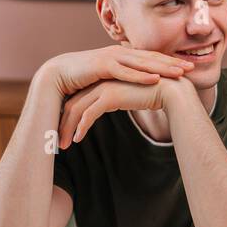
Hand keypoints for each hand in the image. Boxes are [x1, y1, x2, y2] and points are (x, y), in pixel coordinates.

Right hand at [42, 45, 193, 97]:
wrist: (56, 77)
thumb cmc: (80, 82)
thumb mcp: (106, 82)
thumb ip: (121, 83)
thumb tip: (135, 92)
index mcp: (122, 56)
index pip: (150, 59)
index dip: (169, 62)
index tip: (187, 67)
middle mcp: (118, 53)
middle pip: (151, 58)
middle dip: (172, 62)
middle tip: (193, 68)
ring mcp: (110, 57)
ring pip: (142, 63)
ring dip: (162, 67)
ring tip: (180, 73)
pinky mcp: (101, 66)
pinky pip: (125, 71)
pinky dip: (140, 75)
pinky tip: (155, 78)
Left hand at [57, 77, 190, 147]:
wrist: (170, 91)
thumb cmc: (154, 96)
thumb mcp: (130, 97)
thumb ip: (120, 98)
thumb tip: (116, 105)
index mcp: (103, 81)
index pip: (79, 99)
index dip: (69, 116)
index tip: (64, 131)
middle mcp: (101, 82)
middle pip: (73, 103)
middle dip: (63, 123)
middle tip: (57, 141)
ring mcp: (104, 87)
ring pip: (77, 109)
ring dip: (68, 128)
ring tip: (63, 144)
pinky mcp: (110, 96)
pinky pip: (88, 114)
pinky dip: (81, 128)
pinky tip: (76, 140)